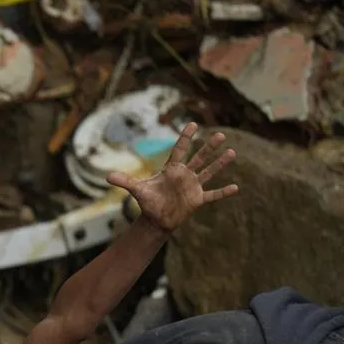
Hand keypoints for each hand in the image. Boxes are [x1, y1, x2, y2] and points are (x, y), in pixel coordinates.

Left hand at [106, 122, 238, 232]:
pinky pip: (213, 195)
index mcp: (171, 170)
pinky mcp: (197, 200)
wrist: (156, 219)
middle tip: (221, 135)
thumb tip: (107, 176)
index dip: (186, 138)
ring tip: (232, 152)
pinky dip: (223, 192)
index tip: (194, 124)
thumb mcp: (137, 190)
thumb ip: (124, 181)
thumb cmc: (148, 202)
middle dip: (209, 147)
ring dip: (220, 164)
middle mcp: (185, 175)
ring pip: (209, 172)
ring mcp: (193, 187)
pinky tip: (236, 187)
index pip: (180, 150)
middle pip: (199, 158)